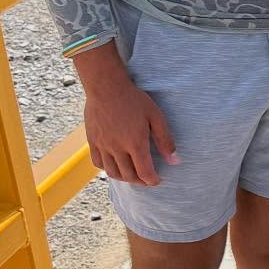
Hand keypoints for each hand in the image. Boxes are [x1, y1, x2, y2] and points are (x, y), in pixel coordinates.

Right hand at [72, 43, 176, 185]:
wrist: (106, 86)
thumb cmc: (133, 99)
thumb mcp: (156, 117)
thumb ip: (165, 140)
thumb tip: (175, 161)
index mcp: (135, 143)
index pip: (145, 173)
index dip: (153, 181)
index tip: (158, 180)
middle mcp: (118, 148)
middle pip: (129, 176)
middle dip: (141, 182)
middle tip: (147, 179)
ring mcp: (103, 146)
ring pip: (112, 172)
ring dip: (124, 178)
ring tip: (133, 175)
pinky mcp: (92, 141)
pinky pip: (98, 163)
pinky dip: (107, 168)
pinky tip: (115, 165)